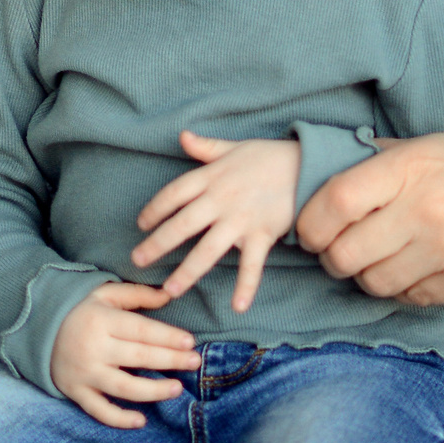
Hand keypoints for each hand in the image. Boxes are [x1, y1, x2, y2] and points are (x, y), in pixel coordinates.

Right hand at [49, 281, 197, 428]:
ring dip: (154, 391)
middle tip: (194, 362)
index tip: (190, 342)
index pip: (142, 331)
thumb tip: (168, 295)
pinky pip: (99, 410)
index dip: (168, 337)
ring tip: (177, 389)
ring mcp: (84, 373)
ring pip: (125, 388)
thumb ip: (136, 295)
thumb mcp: (103, 294)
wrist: (34, 326)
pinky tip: (141, 420)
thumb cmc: (77, 308)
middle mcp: (93, 348)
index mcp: (101, 320)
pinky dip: (119, 419)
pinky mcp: (75, 391)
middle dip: (170, 360)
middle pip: (139, 358)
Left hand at [130, 131, 301, 310]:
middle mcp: (220, 200)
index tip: (141, 225)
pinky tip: (237, 307)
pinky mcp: (263, 234)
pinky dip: (246, 286)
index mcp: (210, 177)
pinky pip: (253, 264)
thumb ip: (205, 147)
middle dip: (158, 244)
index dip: (154, 209)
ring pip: (208, 249)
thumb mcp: (233, 147)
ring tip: (169, 289)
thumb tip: (182, 135)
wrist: (306, 165)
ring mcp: (241, 219)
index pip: (173, 194)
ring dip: (188, 271)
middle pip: (182, 225)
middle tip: (136, 261)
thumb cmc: (267, 157)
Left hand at [294, 133, 443, 303]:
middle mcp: (429, 210)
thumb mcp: (436, 146)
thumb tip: (325, 170)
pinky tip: (417, 267)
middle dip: (333, 257)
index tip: (309, 230)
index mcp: (412, 167)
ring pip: (375, 283)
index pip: (334, 203)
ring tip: (380, 257)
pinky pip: (412, 298)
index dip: (310, 223)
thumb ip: (383, 161)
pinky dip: (405, 288)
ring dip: (367, 275)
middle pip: (345, 255)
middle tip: (339, 249)